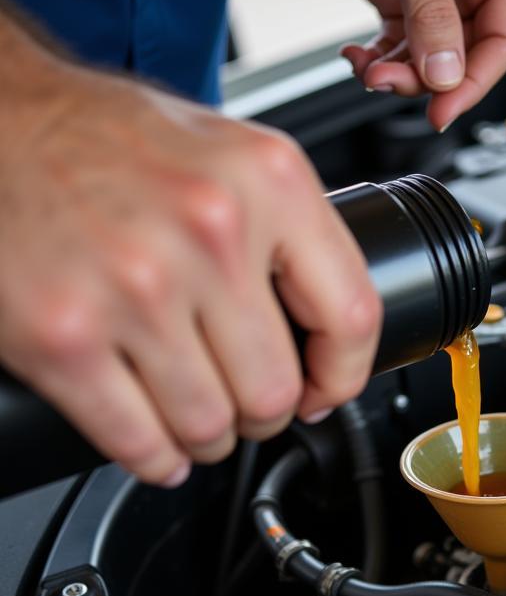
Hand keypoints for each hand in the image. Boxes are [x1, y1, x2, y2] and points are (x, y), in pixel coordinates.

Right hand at [0, 19, 381, 485]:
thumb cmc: (110, 137)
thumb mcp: (232, 154)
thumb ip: (290, 231)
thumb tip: (328, 326)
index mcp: (268, 182)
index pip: (352, 315)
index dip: (343, 375)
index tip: (325, 390)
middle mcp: (209, 232)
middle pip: (276, 388)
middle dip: (266, 413)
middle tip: (248, 405)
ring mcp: (134, 288)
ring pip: (211, 425)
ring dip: (211, 438)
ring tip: (201, 420)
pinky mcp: (62, 336)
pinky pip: (137, 441)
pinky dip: (155, 458)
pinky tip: (158, 444)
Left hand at [289, 0, 505, 130]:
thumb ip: (431, 15)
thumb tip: (446, 76)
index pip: (502, 42)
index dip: (473, 82)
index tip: (441, 109)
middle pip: (465, 62)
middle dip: (427, 81)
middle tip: (390, 84)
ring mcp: (437, 0)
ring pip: (431, 66)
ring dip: (399, 77)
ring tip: (368, 69)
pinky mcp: (403, 7)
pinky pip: (402, 55)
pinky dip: (379, 65)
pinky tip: (358, 57)